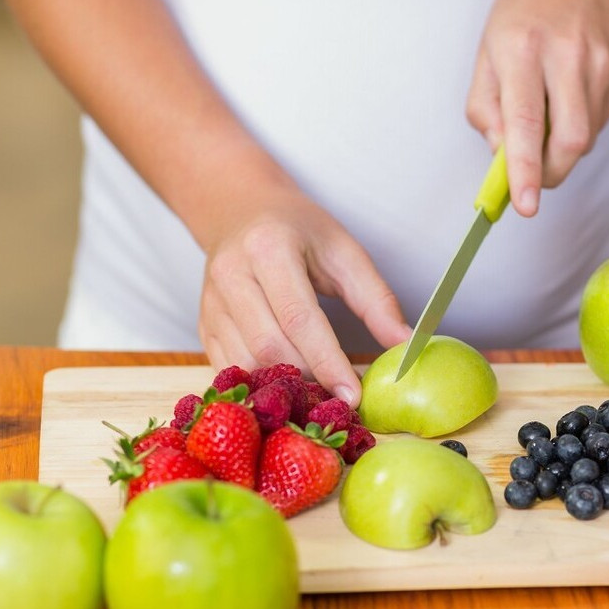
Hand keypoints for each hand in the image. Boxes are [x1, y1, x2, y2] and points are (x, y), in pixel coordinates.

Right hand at [198, 188, 410, 406]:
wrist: (239, 212)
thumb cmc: (298, 230)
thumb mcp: (344, 252)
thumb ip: (376, 299)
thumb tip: (405, 345)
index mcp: (269, 249)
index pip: (299, 318)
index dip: (328, 362)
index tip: (353, 396)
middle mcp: (231, 275)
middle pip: (270, 347)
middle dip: (310, 378)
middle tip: (341, 397)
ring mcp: (211, 304)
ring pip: (247, 363)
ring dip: (286, 385)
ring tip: (319, 390)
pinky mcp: (204, 326)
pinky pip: (231, 368)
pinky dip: (262, 384)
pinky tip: (290, 384)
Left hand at [466, 0, 608, 216]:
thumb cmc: (524, 18)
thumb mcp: (488, 55)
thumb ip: (486, 110)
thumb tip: (502, 158)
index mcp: (523, 49)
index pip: (525, 123)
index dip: (525, 170)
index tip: (525, 204)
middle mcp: (567, 55)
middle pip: (570, 141)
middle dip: (551, 173)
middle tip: (535, 177)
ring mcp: (601, 64)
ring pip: (587, 138)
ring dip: (564, 147)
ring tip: (550, 114)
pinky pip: (601, 122)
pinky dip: (581, 126)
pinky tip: (570, 98)